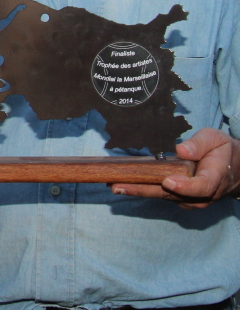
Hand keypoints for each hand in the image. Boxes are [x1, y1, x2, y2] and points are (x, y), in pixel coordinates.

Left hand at [111, 128, 239, 208]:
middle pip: (171, 195)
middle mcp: (200, 194)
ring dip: (136, 190)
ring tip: (112, 184)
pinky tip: (121, 183)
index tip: (168, 181)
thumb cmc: (221, 150)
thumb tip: (181, 150)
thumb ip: (200, 144)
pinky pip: (158, 194)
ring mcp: (188, 199)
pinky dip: (140, 189)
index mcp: (213, 178)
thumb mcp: (215, 139)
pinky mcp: (177, 198)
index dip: (184, 186)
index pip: (201, 187)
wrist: (231, 168)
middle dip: (143, 190)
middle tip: (118, 186)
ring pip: (161, 196)